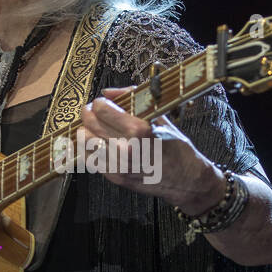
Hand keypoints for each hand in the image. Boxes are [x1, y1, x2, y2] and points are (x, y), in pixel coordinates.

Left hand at [78, 87, 225, 212]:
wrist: (186, 179)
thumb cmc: (175, 147)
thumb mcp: (159, 117)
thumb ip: (132, 100)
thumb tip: (109, 92)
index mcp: (138, 129)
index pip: (102, 109)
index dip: (99, 103)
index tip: (102, 103)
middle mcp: (126, 148)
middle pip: (90, 123)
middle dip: (89, 114)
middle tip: (92, 111)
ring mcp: (119, 165)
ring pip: (85, 141)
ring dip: (87, 130)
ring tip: (93, 127)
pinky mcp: (115, 177)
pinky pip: (90, 159)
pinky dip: (89, 148)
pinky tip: (97, 143)